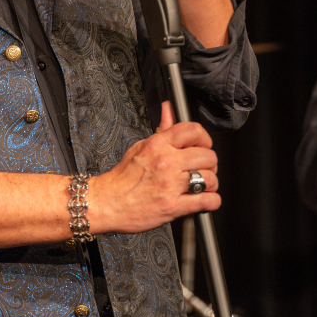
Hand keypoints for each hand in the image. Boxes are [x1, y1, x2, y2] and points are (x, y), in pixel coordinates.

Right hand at [88, 102, 219, 233]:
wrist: (106, 202)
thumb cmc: (122, 178)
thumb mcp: (140, 147)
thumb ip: (161, 130)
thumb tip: (168, 109)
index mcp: (158, 145)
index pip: (194, 130)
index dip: (204, 139)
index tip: (203, 147)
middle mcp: (166, 162)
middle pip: (208, 156)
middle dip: (209, 165)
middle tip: (201, 170)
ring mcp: (171, 185)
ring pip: (211, 179)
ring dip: (210, 185)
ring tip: (200, 187)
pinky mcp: (173, 206)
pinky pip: (207, 201)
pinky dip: (211, 202)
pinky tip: (202, 200)